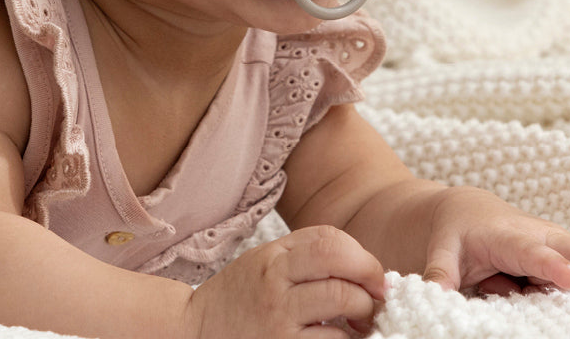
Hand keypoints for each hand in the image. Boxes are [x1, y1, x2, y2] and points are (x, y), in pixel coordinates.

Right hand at [184, 225, 385, 337]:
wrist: (192, 330)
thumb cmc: (237, 299)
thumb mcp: (263, 264)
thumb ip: (304, 257)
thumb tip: (362, 267)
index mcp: (273, 256)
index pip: (330, 240)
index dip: (363, 257)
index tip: (374, 276)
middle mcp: (275, 281)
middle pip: (340, 266)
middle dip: (371, 282)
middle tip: (377, 300)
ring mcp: (278, 316)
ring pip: (342, 301)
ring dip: (363, 314)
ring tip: (360, 324)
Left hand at [418, 187, 569, 294]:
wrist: (466, 210)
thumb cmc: (455, 231)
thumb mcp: (441, 249)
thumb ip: (439, 272)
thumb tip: (430, 294)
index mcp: (508, 236)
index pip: (532, 254)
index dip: (551, 266)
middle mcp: (542, 240)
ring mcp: (560, 249)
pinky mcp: (566, 260)